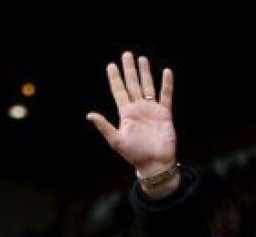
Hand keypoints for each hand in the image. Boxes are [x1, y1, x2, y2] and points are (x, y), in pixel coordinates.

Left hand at [87, 52, 176, 178]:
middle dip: (129, 70)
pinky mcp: (164, 114)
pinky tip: (166, 72)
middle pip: (132, 84)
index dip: (115, 79)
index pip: (119, 91)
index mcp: (126, 114)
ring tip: (141, 59)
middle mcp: (138, 109)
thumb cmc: (134, 155)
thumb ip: (104, 126)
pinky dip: (166, 84)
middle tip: (126, 54)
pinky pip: (166, 96)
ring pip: (147, 86)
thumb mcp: (116, 140)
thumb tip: (89, 114)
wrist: (155, 163)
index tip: (111, 65)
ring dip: (145, 73)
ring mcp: (151, 110)